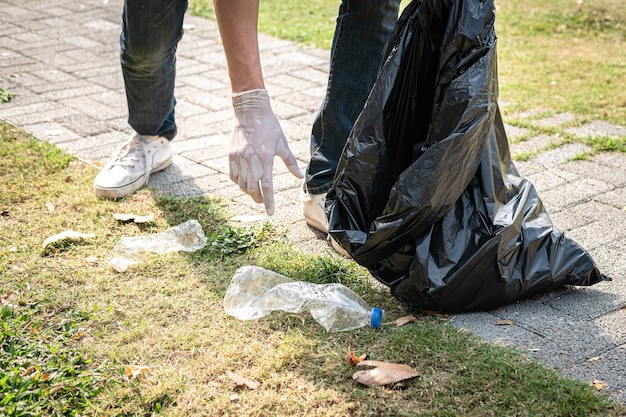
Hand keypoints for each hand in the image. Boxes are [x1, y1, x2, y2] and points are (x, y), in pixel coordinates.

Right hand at [229, 89, 303, 214]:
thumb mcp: (283, 144)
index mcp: (265, 158)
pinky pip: (233, 176)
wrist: (250, 111)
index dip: (269, 201)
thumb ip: (291, 162)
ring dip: (249, 191)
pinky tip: (244, 182)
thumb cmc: (270, 126)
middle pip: (253, 189)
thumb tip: (300, 177)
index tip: (270, 213)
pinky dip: (238, 183)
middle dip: (258, 198)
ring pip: (241, 184)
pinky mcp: (231, 156)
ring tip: (255, 192)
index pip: (268, 186)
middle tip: (263, 201)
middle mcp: (251, 160)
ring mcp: (239, 158)